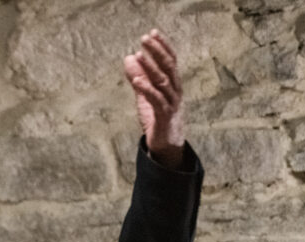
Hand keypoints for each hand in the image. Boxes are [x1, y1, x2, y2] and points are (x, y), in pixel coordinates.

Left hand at [123, 29, 184, 168]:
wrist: (166, 145)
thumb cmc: (158, 118)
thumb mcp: (146, 95)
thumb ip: (139, 77)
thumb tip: (128, 57)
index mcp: (172, 84)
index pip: (170, 60)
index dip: (162, 46)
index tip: (152, 33)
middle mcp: (175, 92)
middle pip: (168, 67)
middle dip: (157, 51)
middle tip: (145, 39)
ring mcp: (171, 104)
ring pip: (163, 82)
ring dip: (150, 68)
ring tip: (138, 55)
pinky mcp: (164, 117)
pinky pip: (156, 101)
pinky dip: (147, 89)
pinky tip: (137, 80)